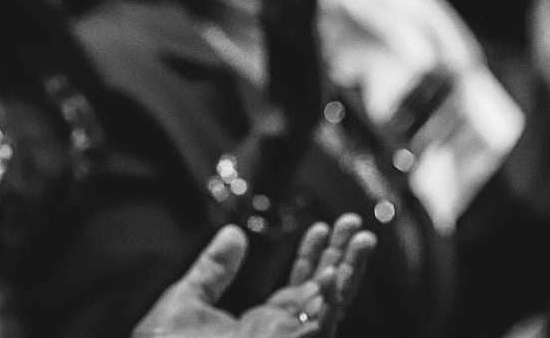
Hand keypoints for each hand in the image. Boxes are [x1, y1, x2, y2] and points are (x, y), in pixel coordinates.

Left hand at [134, 215, 375, 337]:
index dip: (313, 257)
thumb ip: (213, 270)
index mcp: (261, 326)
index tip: (322, 227)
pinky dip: (326, 304)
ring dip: (348, 273)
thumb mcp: (186, 302)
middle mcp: (281, 337)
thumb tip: (234, 235)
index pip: (299, 288)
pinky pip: (315, 329)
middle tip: (353, 223)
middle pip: (323, 295)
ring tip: (363, 238)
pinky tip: (331, 277)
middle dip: (342, 258)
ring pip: (330, 310)